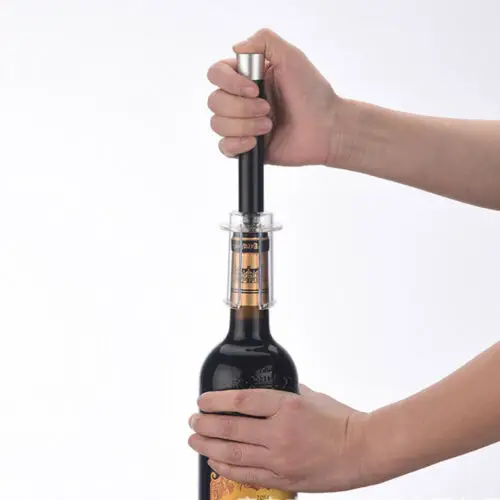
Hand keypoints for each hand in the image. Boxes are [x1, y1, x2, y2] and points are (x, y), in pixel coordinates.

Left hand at [188, 384, 369, 492]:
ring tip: (195, 439)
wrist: (363, 450)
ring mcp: (281, 459)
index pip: (241, 401)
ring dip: (209, 445)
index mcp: (287, 406)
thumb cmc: (341, 420)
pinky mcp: (284, 479)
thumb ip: (286, 392)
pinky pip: (248, 475)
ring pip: (234, 453)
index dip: (216, 400)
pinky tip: (215, 460)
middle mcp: (280, 432)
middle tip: (193, 420)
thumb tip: (267, 392)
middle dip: (206, 424)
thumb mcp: (311, 396)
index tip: (202, 400)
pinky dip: (227, 467)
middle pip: (231, 427)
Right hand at [207, 29, 339, 165]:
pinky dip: (237, 144)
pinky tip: (255, 142)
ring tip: (269, 126)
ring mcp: (242, 124)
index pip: (216, 74)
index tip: (255, 88)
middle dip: (242, 107)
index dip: (229, 82)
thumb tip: (236, 48)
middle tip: (269, 109)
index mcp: (247, 78)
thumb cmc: (312, 94)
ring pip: (217, 124)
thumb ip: (264, 40)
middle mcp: (241, 100)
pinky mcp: (246, 147)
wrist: (326, 129)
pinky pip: (224, 147)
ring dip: (244, 125)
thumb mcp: (291, 56)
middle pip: (214, 101)